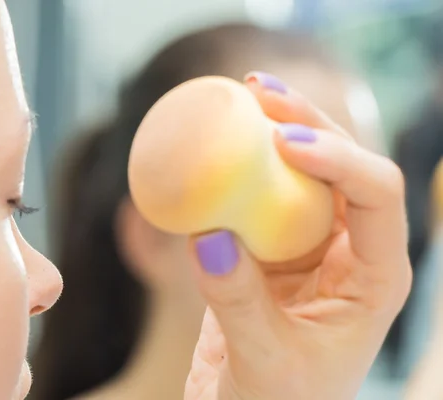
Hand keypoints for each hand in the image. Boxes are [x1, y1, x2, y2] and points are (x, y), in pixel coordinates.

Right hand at [184, 72, 411, 399]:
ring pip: (297, 174)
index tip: (281, 144)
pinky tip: (213, 149)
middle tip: (258, 91)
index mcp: (375, 277)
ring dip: (271, 132)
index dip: (340, 158)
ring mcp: (305, 247)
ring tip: (240, 97)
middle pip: (341, 165)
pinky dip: (234, 171)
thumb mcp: (267, 365)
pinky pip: (253, 198)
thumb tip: (207, 234)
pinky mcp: (266, 250)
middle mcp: (346, 251)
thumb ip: (239, 304)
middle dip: (306, 122)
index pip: (378, 196)